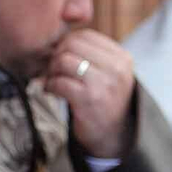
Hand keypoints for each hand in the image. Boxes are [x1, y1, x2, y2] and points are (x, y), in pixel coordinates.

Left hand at [42, 30, 135, 158]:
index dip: (66, 44)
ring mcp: (103, 84)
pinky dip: (49, 86)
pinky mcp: (88, 100)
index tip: (61, 58)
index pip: (85, 35)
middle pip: (71, 45)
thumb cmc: (106, 102)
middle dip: (56, 56)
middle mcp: (116, 68)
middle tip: (53, 70)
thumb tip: (56, 41)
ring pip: (63, 61)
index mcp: (121, 57)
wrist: (114, 137)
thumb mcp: (109, 74)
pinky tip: (52, 91)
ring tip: (53, 81)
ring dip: (51, 71)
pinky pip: (58, 82)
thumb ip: (91, 55)